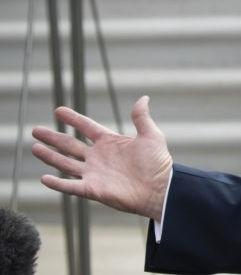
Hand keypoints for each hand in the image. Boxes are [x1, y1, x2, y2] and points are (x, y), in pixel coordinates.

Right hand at [32, 96, 173, 221]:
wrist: (160, 189)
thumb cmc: (158, 163)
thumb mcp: (151, 136)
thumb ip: (141, 118)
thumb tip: (144, 98)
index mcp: (110, 142)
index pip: (86, 127)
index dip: (73, 119)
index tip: (58, 110)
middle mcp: (98, 157)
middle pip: (70, 144)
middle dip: (53, 137)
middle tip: (35, 130)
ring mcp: (94, 173)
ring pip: (65, 163)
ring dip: (49, 156)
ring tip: (34, 148)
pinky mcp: (92, 189)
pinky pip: (70, 186)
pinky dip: (57, 183)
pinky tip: (44, 178)